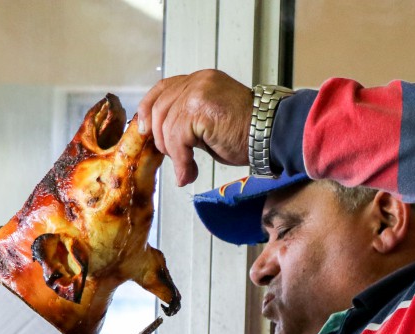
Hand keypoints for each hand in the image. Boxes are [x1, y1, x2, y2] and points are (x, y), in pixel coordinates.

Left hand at [137, 69, 252, 186]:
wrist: (271, 135)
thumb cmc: (247, 133)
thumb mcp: (210, 122)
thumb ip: (187, 123)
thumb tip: (163, 138)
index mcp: (200, 80)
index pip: (163, 88)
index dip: (148, 109)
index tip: (143, 129)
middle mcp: (198, 81)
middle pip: (159, 108)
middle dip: (160, 138)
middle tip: (174, 157)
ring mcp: (198, 92)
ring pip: (166, 126)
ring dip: (173, 153)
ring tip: (186, 168)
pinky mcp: (199, 109)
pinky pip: (177, 139)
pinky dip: (181, 160)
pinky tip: (190, 171)